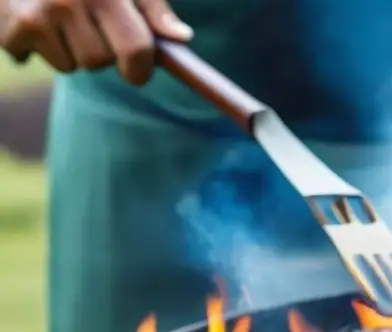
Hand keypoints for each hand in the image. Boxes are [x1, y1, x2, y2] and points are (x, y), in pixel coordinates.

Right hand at [1, 0, 191, 84]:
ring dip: (71, 50)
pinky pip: (43, 60)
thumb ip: (153, 8)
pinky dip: (41, 48)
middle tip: (87, 23)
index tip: (138, 71)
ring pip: (73, 65)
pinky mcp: (17, 25)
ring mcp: (40, 12)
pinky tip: (36, 21)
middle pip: (100, 61)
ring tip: (60, 18)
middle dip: (100, 51)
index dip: (140, 69)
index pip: (135, 50)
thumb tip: (182, 38)